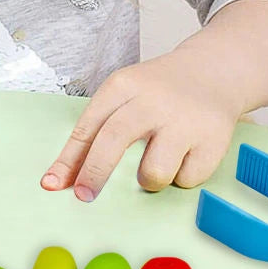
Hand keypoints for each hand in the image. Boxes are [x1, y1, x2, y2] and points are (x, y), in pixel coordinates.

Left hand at [40, 51, 244, 199]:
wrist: (214, 72)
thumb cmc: (157, 93)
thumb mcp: (123, 97)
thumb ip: (94, 133)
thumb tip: (62, 180)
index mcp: (124, 86)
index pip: (88, 126)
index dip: (69, 159)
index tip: (53, 184)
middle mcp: (153, 100)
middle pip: (114, 140)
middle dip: (94, 174)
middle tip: (85, 196)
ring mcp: (185, 120)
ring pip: (153, 172)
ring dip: (148, 179)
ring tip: (157, 162)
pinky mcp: (213, 141)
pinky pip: (185, 179)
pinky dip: (181, 177)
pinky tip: (185, 155)